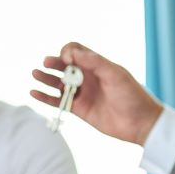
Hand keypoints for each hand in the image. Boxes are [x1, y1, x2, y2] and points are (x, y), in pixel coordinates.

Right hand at [30, 42, 163, 144]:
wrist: (140, 122)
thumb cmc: (131, 95)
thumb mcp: (115, 74)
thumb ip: (94, 62)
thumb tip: (71, 53)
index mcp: (96, 65)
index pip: (75, 51)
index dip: (67, 52)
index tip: (66, 59)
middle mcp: (87, 77)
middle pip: (63, 66)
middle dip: (53, 63)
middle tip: (46, 63)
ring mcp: (82, 93)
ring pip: (58, 83)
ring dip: (45, 78)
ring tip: (35, 74)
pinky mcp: (79, 109)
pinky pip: (58, 101)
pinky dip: (45, 97)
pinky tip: (34, 93)